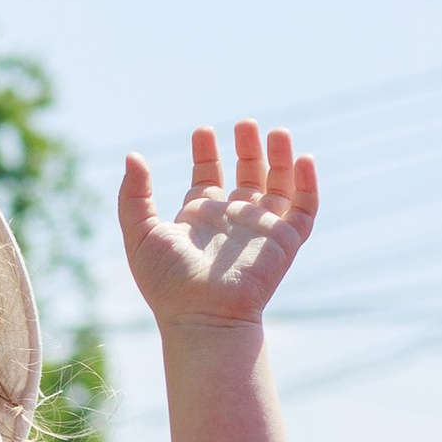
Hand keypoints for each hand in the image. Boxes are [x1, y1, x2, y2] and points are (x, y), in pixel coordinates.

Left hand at [118, 121, 318, 340]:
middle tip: (244, 124)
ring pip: (278, 185)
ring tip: (276, 132)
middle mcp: (233, 221)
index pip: (207, 176)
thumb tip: (133, 156)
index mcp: (201, 218)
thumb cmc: (168, 284)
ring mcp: (261, 229)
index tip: (203, 131)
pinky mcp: (285, 242)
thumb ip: (134, 196)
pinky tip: (302, 159)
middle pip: (246, 175)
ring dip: (279, 158)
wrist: (203, 316)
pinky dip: (308, 184)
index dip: (206, 152)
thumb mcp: (140, 234)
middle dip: (246, 148)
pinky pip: (304, 209)